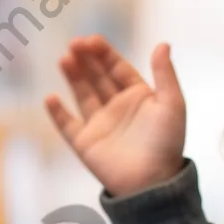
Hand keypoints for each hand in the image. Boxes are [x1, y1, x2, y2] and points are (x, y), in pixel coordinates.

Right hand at [45, 35, 185, 196]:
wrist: (153, 183)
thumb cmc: (166, 143)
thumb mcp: (172, 104)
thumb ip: (165, 74)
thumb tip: (162, 43)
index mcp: (139, 96)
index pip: (118, 68)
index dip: (105, 53)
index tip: (92, 40)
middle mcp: (118, 107)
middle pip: (98, 77)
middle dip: (86, 59)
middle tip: (73, 44)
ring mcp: (100, 125)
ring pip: (82, 94)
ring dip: (73, 76)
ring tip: (64, 59)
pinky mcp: (85, 143)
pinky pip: (68, 125)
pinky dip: (58, 113)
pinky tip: (51, 97)